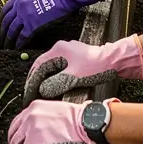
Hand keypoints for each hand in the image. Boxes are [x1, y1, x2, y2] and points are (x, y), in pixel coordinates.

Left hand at [0, 0, 95, 49]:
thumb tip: (28, 8)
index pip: (5, 10)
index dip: (0, 20)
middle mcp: (19, 6)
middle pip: (6, 22)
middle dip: (2, 32)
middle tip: (1, 40)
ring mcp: (24, 16)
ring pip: (11, 31)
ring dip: (8, 40)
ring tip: (6, 47)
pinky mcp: (32, 25)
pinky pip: (22, 37)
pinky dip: (18, 43)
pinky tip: (16, 48)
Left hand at [7, 99, 101, 143]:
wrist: (83, 122)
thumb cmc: (75, 117)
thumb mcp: (54, 109)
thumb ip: (43, 115)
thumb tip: (41, 126)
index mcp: (34, 107)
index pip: (17, 122)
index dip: (16, 134)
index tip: (18, 141)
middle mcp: (29, 116)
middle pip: (13, 134)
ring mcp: (31, 130)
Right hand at [23, 35, 142, 102]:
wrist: (114, 60)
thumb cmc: (95, 68)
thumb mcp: (73, 78)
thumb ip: (55, 84)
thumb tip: (42, 90)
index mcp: (57, 50)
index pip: (38, 66)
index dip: (31, 81)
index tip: (28, 94)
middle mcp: (60, 48)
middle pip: (43, 66)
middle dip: (37, 81)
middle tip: (32, 95)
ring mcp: (68, 52)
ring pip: (51, 67)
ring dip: (46, 79)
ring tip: (41, 93)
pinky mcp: (75, 57)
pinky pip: (59, 67)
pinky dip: (54, 77)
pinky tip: (55, 86)